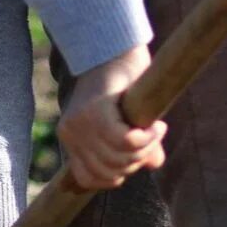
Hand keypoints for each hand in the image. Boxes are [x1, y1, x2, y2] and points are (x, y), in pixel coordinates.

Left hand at [57, 45, 167, 189]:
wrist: (117, 46)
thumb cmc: (124, 83)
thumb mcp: (128, 120)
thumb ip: (136, 146)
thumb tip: (154, 165)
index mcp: (71, 140)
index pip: (88, 179)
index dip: (115, 177)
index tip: (135, 158)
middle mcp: (70, 134)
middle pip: (107, 171)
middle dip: (135, 163)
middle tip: (152, 142)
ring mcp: (80, 123)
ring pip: (117, 158)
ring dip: (144, 150)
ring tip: (156, 132)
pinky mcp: (96, 112)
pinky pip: (124, 141)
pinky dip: (146, 139)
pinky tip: (157, 127)